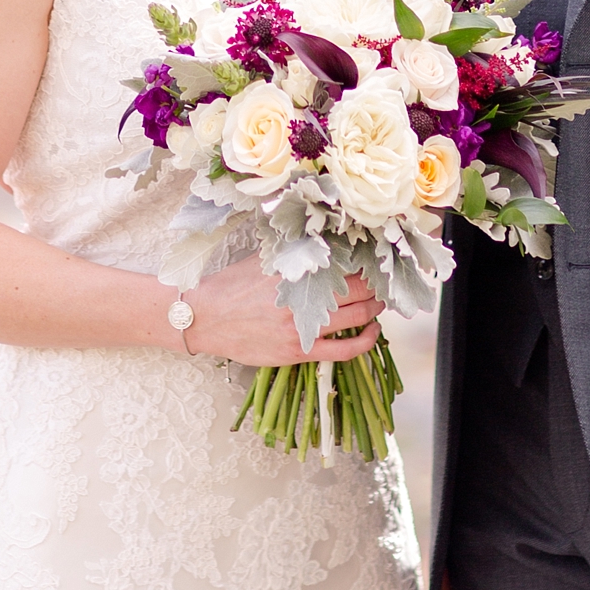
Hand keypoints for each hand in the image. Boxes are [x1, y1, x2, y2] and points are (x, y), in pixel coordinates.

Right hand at [185, 257, 383, 366]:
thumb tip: (321, 239)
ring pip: (356, 316)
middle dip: (375, 285)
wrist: (206, 318)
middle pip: (357, 288)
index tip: (374, 259)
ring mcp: (302, 326)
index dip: (365, 261)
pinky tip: (372, 332)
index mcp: (295, 270)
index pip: (344, 262)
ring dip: (374, 309)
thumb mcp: (263, 259)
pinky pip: (343, 350)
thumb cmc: (232, 285)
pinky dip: (364, 342)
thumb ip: (293, 253)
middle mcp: (302, 296)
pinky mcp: (299, 350)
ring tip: (379, 303)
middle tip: (383, 281)